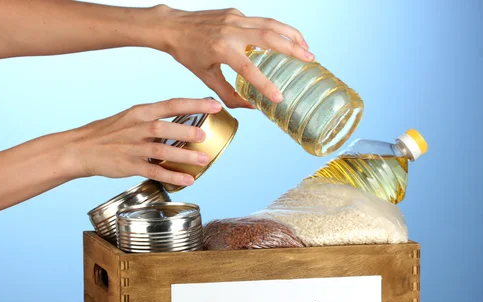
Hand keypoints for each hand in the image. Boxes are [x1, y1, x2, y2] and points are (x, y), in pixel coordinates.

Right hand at [67, 97, 222, 186]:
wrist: (80, 148)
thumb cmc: (108, 134)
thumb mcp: (130, 118)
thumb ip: (153, 120)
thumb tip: (179, 123)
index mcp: (140, 112)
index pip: (172, 104)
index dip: (195, 104)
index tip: (215, 105)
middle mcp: (137, 127)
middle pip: (165, 126)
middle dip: (187, 131)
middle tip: (206, 135)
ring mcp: (132, 146)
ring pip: (161, 150)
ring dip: (184, 155)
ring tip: (204, 160)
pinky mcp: (129, 165)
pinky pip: (154, 171)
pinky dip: (172, 176)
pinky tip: (187, 180)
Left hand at [153, 6, 313, 108]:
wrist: (173, 26)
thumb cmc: (187, 53)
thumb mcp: (206, 77)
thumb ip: (228, 93)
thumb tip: (251, 107)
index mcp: (221, 48)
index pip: (248, 68)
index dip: (265, 84)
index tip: (279, 97)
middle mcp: (230, 30)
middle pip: (268, 37)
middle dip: (292, 48)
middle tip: (310, 59)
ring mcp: (234, 18)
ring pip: (269, 24)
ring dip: (291, 34)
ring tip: (306, 47)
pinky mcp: (235, 13)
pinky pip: (260, 21)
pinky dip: (276, 30)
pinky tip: (286, 40)